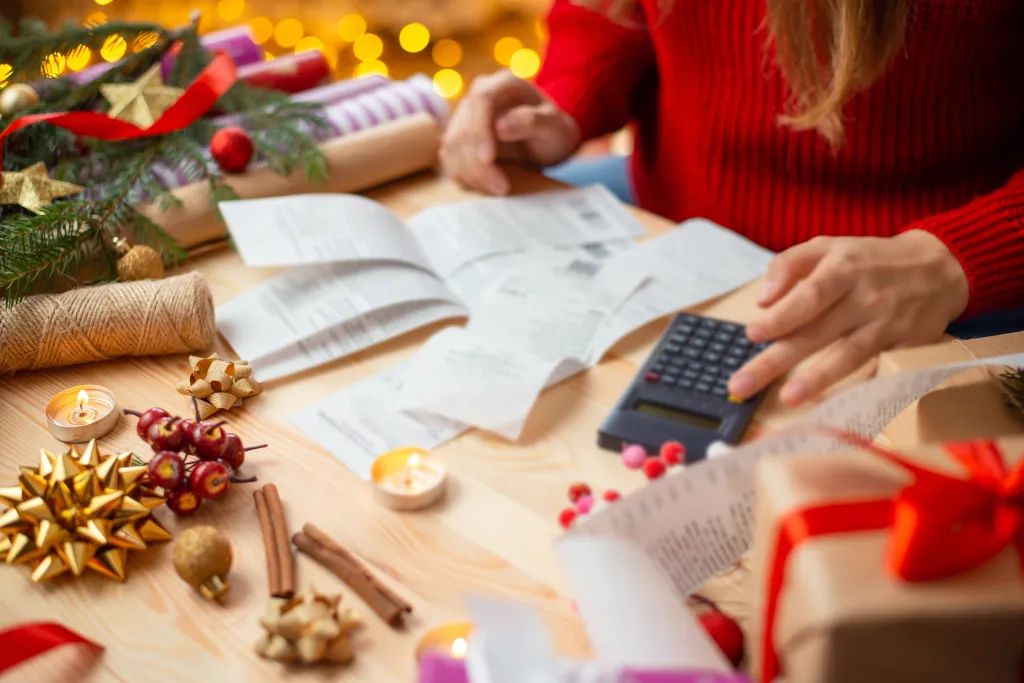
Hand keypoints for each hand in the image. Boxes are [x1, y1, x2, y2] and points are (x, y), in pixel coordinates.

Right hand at [440, 70, 580, 195]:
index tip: (487, 159)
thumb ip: (532, 122)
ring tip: (497, 189)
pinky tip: (484, 186)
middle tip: (501, 188)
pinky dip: (463, 175)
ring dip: (471, 173)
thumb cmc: (553, 132)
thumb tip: (500, 128)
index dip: (479, 131)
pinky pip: (451, 157)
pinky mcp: (459, 136)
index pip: (481, 100)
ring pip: (453, 146)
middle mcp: (480, 94)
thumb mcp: (554, 127)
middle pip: (464, 128)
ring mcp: (466, 115)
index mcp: (504, 83)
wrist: (546, 142)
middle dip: (478, 164)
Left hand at [727, 230, 969, 405]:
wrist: (939, 268)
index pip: (809, 295)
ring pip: (848, 356)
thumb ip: (789, 265)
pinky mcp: (907, 347)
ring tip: (787, 398)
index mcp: (842, 268)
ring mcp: (888, 325)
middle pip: (817, 332)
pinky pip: (877, 371)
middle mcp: (865, 298)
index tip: (753, 334)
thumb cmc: (868, 260)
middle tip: (740, 385)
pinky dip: (858, 389)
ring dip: (816, 379)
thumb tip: (762, 300)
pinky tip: (836, 408)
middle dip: (776, 361)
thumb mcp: (827, 247)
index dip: (782, 316)